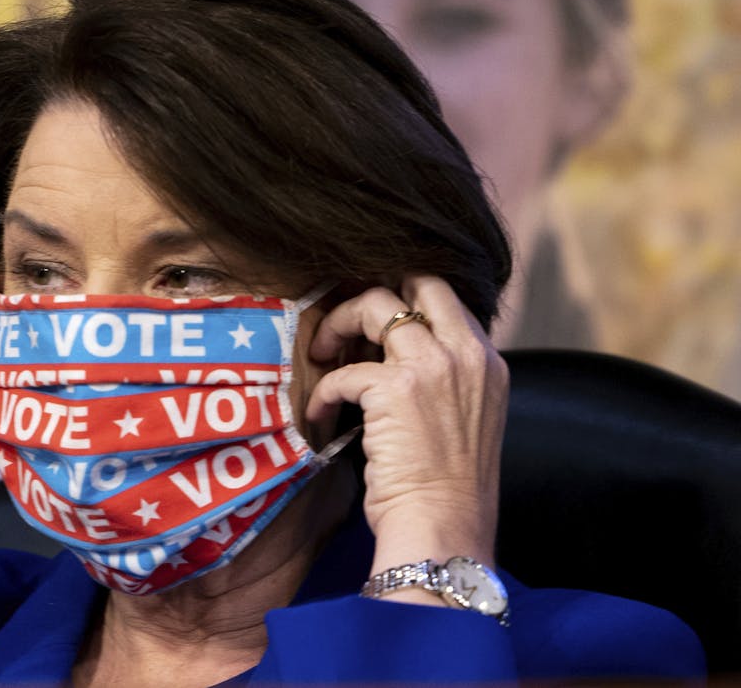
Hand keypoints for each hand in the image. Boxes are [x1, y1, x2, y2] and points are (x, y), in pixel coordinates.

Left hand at [305, 275, 507, 574]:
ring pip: (375, 305)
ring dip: (338, 325)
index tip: (372, 319)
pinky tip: (319, 414)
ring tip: (322, 354)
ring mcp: (433, 366)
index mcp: (487, 360)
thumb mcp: (468, 416)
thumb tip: (395, 350)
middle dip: (373, 293)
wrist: (446, 528)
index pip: (446, 297)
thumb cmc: (449, 486)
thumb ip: (448, 375)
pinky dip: (323, 391)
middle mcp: (466, 353)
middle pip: (418, 280)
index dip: (404, 299)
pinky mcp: (395, 388)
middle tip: (345, 323)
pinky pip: (344, 370)